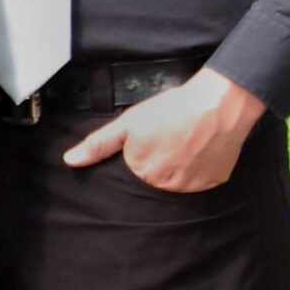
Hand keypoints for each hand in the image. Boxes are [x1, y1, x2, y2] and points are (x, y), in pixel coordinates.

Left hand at [61, 67, 265, 193]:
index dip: (142, 157)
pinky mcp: (213, 182)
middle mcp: (166, 185)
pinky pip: (201, 181)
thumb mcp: (130, 122)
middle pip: (156, 180)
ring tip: (186, 143)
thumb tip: (71, 161)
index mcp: (142, 172)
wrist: (219, 103)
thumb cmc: (175, 109)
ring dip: (180, 167)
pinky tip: (200, 150)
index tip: (153, 143)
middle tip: (171, 140)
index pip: (134, 176)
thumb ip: (99, 144)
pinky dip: (200, 169)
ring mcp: (191, 186)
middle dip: (160, 162)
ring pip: (179, 182)